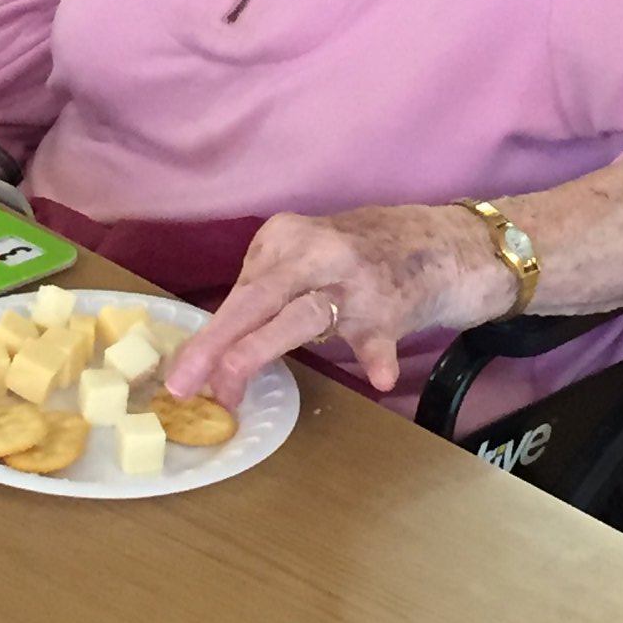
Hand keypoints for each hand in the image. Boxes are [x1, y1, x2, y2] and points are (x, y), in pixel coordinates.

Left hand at [165, 203, 509, 408]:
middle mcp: (316, 254)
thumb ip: (265, 291)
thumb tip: (215, 351)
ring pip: (302, 315)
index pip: (239, 289)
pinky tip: (378, 377)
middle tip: (183, 384)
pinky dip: (378, 357)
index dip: (209, 336)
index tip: (184, 375)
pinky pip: (380, 337)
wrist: (439, 243)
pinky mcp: (391, 310)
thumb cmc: (356, 256)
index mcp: (285, 237)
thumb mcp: (303, 253)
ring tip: (231, 384)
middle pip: (257, 297)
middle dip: (216, 341)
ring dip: (261, 350)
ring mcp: (355, 282)